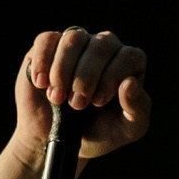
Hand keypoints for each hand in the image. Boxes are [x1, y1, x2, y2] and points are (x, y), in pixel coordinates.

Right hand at [13, 23, 148, 168]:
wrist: (62, 139)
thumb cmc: (100, 132)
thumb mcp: (126, 129)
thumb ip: (137, 109)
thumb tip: (131, 82)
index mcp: (128, 65)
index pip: (129, 57)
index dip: (112, 77)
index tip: (97, 102)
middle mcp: (105, 48)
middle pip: (101, 45)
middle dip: (86, 77)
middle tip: (76, 105)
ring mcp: (78, 43)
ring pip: (74, 39)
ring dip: (63, 71)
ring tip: (57, 98)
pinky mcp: (50, 45)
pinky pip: (48, 40)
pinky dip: (43, 61)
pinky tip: (41, 83)